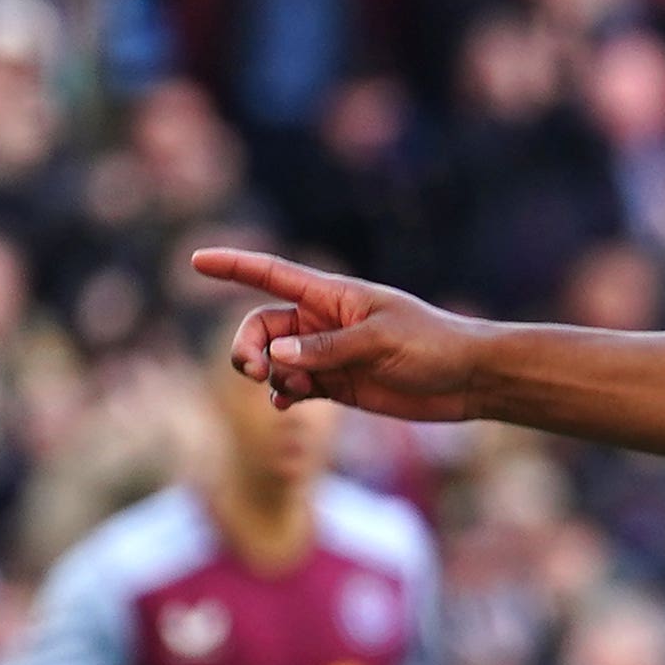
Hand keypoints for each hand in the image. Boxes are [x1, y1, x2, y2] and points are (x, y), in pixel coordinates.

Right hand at [193, 246, 487, 418]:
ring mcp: (328, 354)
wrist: (468, 379)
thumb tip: (276, 357)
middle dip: (247, 346)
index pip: (272, 274)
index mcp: (333, 296)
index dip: (233, 266)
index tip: (197, 261)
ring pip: (273, 360)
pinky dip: (282, 395)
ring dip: (268, 374)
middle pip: (261, 327)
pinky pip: (292, 387)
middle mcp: (323, 322)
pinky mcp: (337, 385)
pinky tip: (285, 404)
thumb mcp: (380, 342)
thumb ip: (327, 350)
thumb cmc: (432, 345)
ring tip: (290, 390)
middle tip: (253, 370)